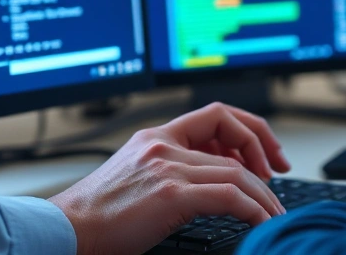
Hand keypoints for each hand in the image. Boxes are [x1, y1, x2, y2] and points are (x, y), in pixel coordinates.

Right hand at [48, 103, 291, 254]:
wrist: (66, 229)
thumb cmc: (97, 214)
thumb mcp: (136, 177)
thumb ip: (168, 171)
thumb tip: (208, 188)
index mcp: (155, 136)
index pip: (215, 115)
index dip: (248, 130)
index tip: (263, 154)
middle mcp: (163, 144)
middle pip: (232, 142)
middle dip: (266, 158)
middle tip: (279, 180)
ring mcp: (167, 167)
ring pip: (236, 171)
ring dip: (264, 194)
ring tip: (274, 214)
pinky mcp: (170, 194)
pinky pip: (228, 196)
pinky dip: (253, 210)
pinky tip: (261, 223)